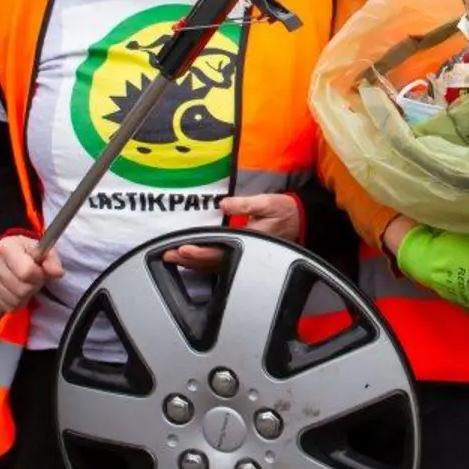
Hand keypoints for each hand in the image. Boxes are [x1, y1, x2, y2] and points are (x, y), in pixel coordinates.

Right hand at [0, 234, 64, 311]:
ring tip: (24, 284)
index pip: (27, 272)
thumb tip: (58, 273)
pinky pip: (6, 307)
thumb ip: (52, 260)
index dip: (39, 275)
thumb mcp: (40, 249)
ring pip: (14, 301)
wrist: (1, 251)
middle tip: (33, 279)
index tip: (39, 271)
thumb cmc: (24, 250)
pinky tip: (15, 291)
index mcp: (5, 248)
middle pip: (21, 290)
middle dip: (33, 287)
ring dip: (25, 296)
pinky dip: (16, 303)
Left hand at [162, 193, 301, 270]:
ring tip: (171, 257)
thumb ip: (246, 204)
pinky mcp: (241, 256)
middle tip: (167, 254)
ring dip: (191, 262)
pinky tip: (189, 259)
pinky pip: (218, 263)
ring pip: (212, 265)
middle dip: (189, 258)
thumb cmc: (284, 211)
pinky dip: (201, 262)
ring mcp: (242, 257)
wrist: (301, 222)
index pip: (220, 250)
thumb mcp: (268, 203)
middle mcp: (244, 253)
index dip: (200, 251)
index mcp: (249, 241)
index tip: (183, 248)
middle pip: (212, 261)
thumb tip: (224, 203)